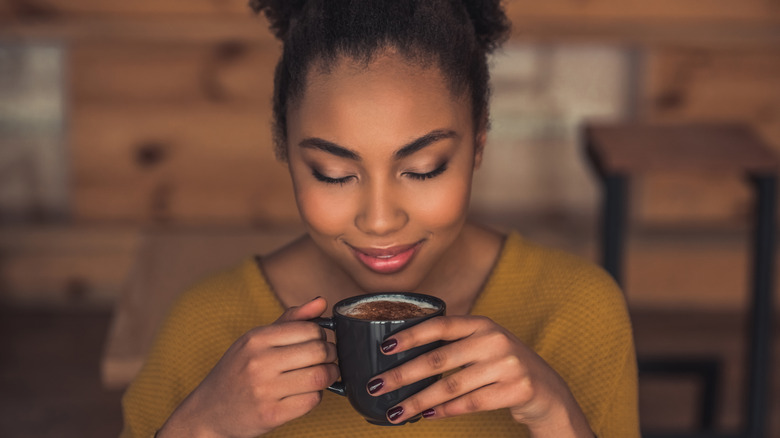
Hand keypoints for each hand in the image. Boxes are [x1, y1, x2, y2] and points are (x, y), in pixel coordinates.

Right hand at [158, 297, 338, 437]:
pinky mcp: (271, 414)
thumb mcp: (255, 341)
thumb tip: (322, 302)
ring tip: (322, 376)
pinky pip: (312, 401)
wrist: (208, 411)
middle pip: (319, 351)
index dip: (321, 336)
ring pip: (320, 377)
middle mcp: (259, 362)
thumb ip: (290, 320)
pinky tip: (305, 393)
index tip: (318, 342)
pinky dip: (316, 397)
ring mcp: (264, 390)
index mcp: (256, 338)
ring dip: (329, 376)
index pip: (310, 328)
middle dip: (330, 355)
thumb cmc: (237, 372)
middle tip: (325, 360)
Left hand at [366, 315, 592, 436]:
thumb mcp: (483, 344)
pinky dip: (445, 411)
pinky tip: (427, 415)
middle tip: (377, 386)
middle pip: (438, 360)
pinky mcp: (516, 389)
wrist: (547, 389)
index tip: (383, 348)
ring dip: (418, 401)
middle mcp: (494, 340)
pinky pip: (470, 404)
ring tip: (395, 411)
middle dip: (401, 375)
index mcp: (481, 324)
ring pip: (450, 387)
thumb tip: (403, 355)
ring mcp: (507, 365)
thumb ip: (454, 343)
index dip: (410, 336)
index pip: (439, 325)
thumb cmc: (503, 365)